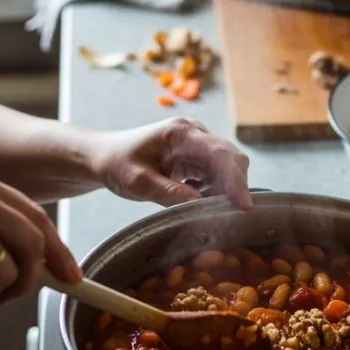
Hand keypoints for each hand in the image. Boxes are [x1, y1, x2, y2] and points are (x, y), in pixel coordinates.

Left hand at [88, 117, 251, 209]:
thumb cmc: (117, 164)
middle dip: (234, 187)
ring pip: (229, 168)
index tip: (243, 206)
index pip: (219, 154)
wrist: (105, 155)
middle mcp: (195, 133)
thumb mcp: (137, 182)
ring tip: (201, 208)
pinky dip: (215, 191)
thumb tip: (201, 206)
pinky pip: (218, 174)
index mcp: (180, 133)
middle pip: (232, 158)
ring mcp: (199, 143)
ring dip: (224, 191)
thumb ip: (168, 193)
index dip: (235, 180)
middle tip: (223, 216)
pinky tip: (196, 200)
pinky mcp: (198, 156)